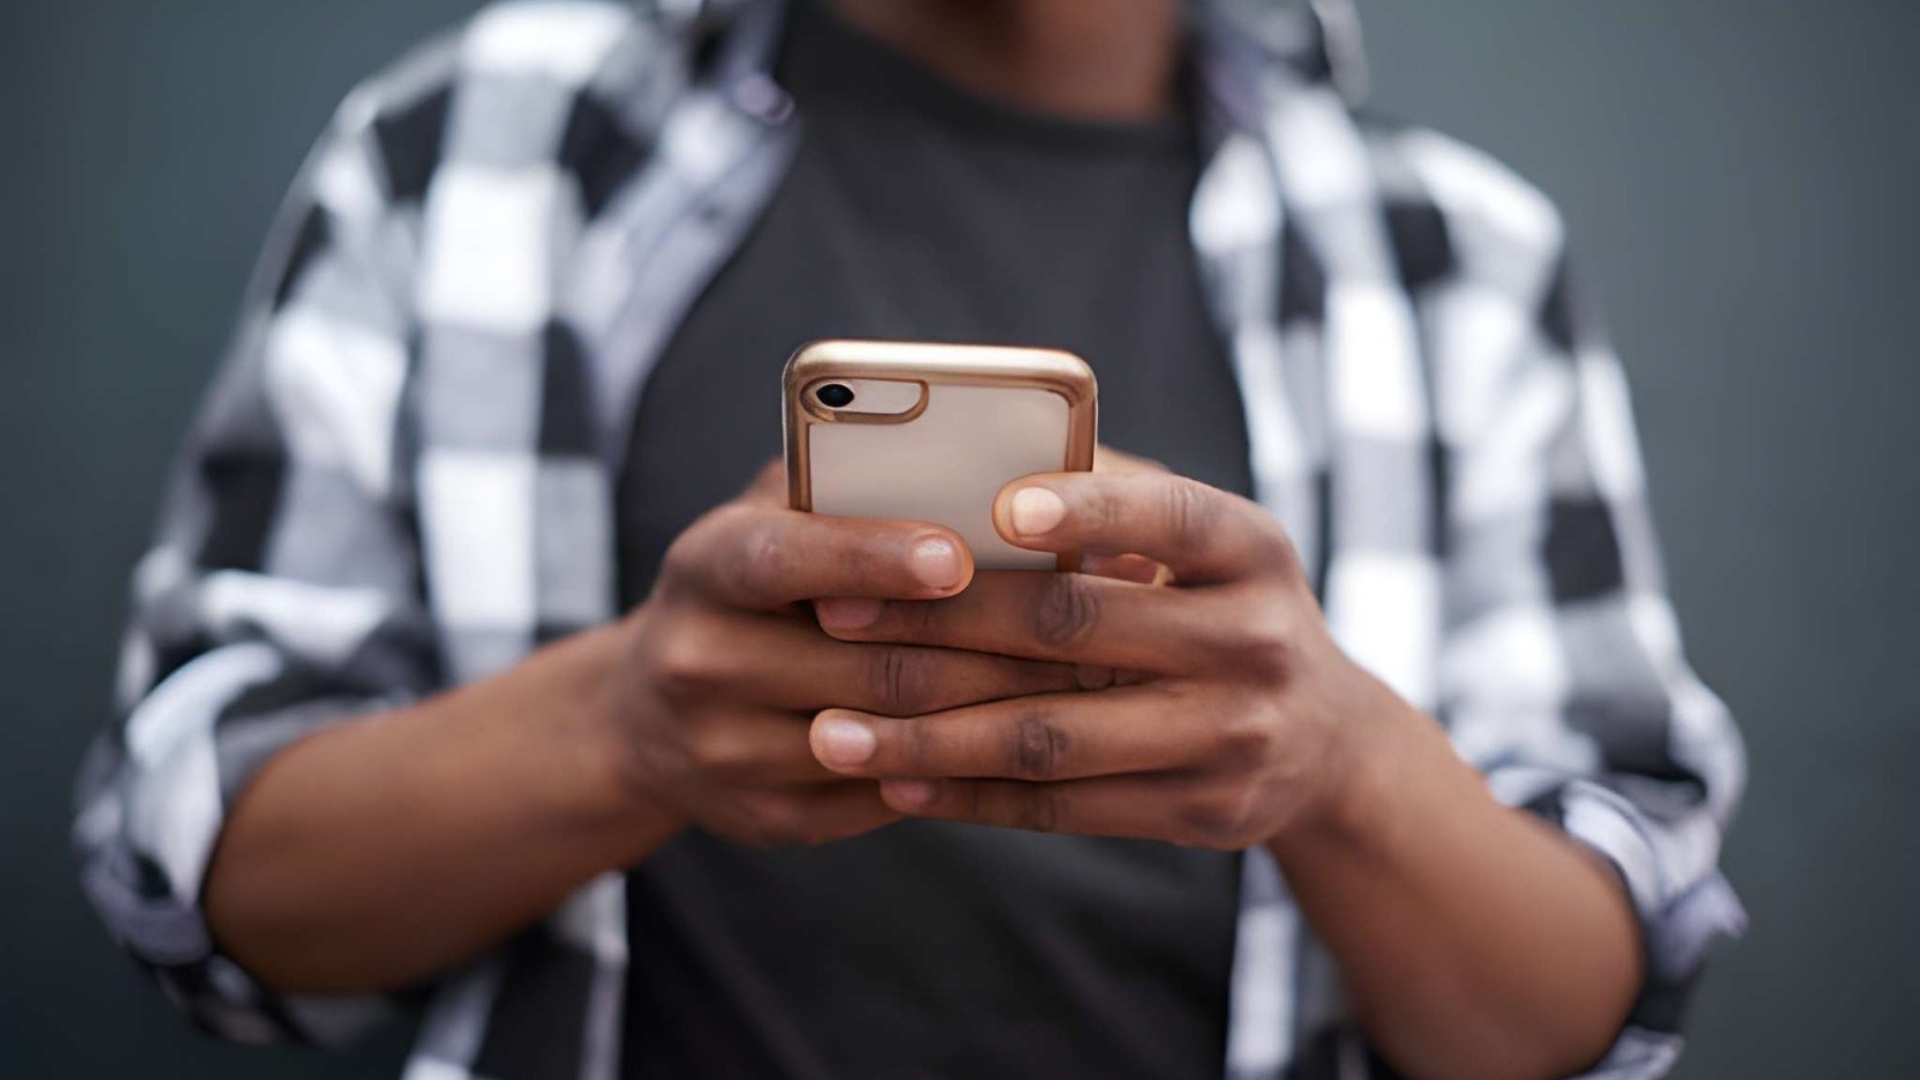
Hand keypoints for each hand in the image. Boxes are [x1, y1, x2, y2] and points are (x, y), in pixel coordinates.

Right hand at [603, 465, 1091, 846]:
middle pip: (867, 663)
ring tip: (1090, 683)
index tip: (960, 555)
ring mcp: (727, 752)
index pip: (788, 558)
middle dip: (994, 646)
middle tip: (1093, 629)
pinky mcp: (765, 817)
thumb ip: (857, 484)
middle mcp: (702, 661)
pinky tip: (1032, 740)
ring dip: (999, 712)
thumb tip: (1005, 465)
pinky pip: (887, 798)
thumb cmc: (759, 581)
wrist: (650, 713)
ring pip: (892, 739)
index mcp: (708, 565)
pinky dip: (965, 769)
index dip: (874, 557)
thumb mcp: (777, 515)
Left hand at [806, 469, 1414, 849]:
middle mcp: (1254, 641)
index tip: (1000, 505)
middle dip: (942, 625)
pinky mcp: (1200, 812)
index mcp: (1251, 550)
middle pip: (1078, 630)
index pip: (1171, 516)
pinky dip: (969, 795)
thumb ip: (1115, 498)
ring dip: (931, 735)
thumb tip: (975, 459)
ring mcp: (1233, 736)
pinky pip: (1063, 806)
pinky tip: (894, 781)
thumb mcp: (1207, 546)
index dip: (1090, 510)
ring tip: (832, 731)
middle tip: (833, 618)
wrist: (1325, 742)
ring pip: (1054, 736)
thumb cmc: (1221, 608)